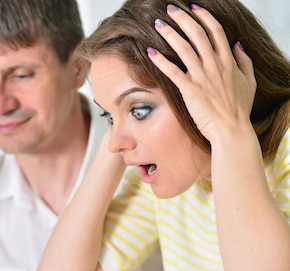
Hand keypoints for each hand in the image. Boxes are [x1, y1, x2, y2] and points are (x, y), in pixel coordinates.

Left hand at [148, 4, 256, 142]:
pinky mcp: (190, 90)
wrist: (231, 130)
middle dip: (183, 19)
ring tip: (158, 24)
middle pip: (198, 34)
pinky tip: (150, 52)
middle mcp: (215, 65)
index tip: (193, 8)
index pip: (216, 31)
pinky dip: (161, 61)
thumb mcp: (249, 82)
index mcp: (229, 62)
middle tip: (170, 10)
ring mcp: (202, 77)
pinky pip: (173, 72)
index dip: (204, 17)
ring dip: (170, 34)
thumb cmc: (239, 109)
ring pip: (184, 48)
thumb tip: (238, 44)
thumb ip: (244, 61)